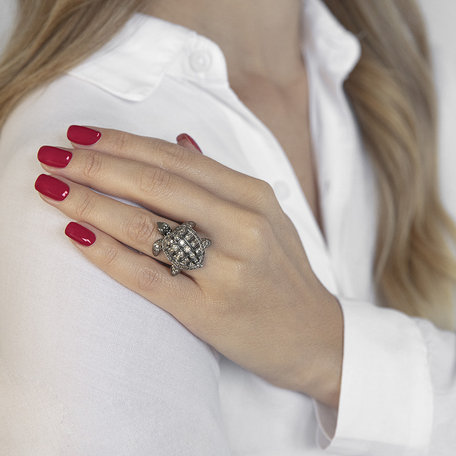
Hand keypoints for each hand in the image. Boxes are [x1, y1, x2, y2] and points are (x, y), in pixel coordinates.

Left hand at [34, 126, 342, 407]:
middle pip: (155, 183)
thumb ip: (220, 179)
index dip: (122, 142)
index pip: (175, 157)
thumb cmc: (284, 274)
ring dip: (91, 202)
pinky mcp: (210, 311)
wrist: (315, 336)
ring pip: (146, 226)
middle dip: (95, 164)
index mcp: (254, 196)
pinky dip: (108, 255)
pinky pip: (149, 277)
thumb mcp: (266, 216)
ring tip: (52, 187)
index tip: (81, 133)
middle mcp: (242, 226)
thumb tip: (178, 139)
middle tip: (52, 152)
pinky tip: (76, 235)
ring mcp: (227, 269)